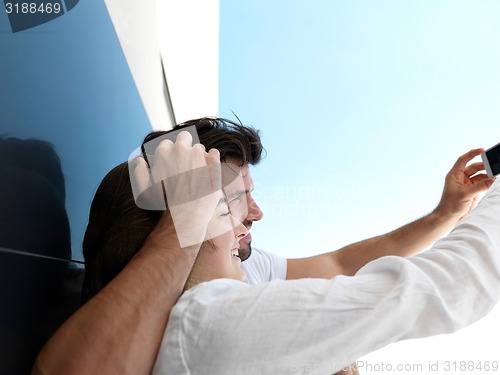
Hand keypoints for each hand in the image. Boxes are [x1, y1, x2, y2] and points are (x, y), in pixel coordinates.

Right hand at [130, 131, 221, 246]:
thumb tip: (139, 160)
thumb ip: (139, 172)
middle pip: (185, 138)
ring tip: (197, 175)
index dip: (171, 154)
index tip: (174, 165)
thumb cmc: (164, 205)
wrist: (186, 216)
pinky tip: (208, 173)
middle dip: (186, 147)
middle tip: (187, 165)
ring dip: (199, 157)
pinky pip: (214, 153)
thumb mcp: (143, 190)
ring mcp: (198, 154)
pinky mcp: (213, 162)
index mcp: (164, 152)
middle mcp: (181, 149)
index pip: (168, 143)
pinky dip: (212, 160)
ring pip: (200, 148)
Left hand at [435, 148, 495, 222]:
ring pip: (479, 175)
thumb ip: (479, 187)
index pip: (463, 160)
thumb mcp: (465, 195)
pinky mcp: (472, 190)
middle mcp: (460, 178)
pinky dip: (488, 181)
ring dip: (488, 174)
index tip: (482, 150)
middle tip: (495, 164)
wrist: (448, 217)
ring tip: (496, 173)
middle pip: (474, 167)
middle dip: (485, 165)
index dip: (472, 154)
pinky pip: (482, 183)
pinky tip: (494, 181)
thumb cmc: (450, 205)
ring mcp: (466, 184)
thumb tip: (492, 180)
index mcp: (454, 175)